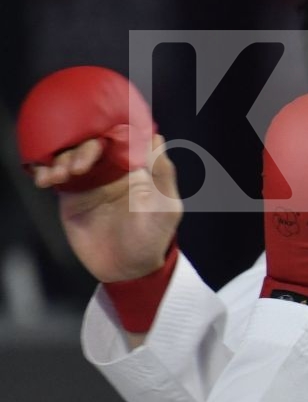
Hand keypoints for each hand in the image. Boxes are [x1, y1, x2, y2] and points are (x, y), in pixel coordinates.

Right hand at [49, 134, 182, 283]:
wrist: (127, 269)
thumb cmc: (153, 238)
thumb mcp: (165, 206)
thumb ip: (161, 173)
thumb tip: (155, 136)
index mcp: (137, 167)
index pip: (120, 137)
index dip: (108, 132)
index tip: (99, 138)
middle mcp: (112, 169)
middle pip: (91, 143)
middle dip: (81, 148)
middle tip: (78, 167)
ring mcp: (90, 180)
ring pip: (70, 155)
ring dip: (61, 159)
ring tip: (60, 175)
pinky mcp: (71, 194)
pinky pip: (55, 174)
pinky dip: (46, 171)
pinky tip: (47, 180)